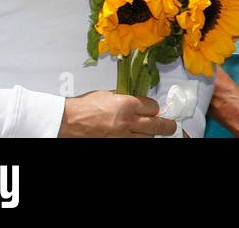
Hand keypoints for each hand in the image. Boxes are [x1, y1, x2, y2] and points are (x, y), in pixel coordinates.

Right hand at [58, 90, 177, 137]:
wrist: (67, 121)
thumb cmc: (84, 107)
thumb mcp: (108, 94)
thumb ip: (124, 97)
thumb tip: (136, 99)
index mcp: (126, 105)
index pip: (152, 107)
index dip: (154, 108)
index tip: (154, 109)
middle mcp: (127, 121)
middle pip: (156, 125)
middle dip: (167, 125)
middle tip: (171, 126)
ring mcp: (121, 136)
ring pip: (146, 138)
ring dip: (150, 135)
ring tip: (154, 133)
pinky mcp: (115, 144)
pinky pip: (133, 144)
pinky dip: (137, 141)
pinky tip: (139, 138)